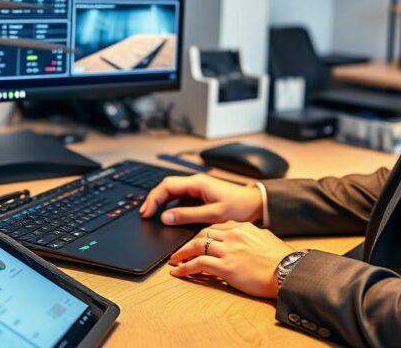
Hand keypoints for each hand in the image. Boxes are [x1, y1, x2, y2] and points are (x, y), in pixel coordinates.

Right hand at [139, 174, 262, 225]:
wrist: (256, 204)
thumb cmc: (239, 207)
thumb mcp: (212, 215)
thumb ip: (188, 216)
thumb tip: (165, 217)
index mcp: (197, 183)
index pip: (167, 186)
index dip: (153, 199)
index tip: (146, 212)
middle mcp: (195, 182)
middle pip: (167, 187)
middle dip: (153, 199)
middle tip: (144, 215)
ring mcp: (198, 188)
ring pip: (173, 191)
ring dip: (161, 202)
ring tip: (151, 215)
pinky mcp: (201, 194)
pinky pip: (180, 197)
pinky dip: (170, 204)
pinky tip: (167, 214)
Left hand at [168, 221, 296, 298]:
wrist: (288, 270)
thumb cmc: (281, 259)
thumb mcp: (266, 239)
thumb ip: (253, 235)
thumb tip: (249, 237)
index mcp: (242, 227)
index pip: (216, 226)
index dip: (203, 234)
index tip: (197, 240)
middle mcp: (233, 235)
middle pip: (203, 234)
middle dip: (189, 242)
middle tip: (180, 250)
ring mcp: (228, 250)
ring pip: (197, 246)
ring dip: (182, 254)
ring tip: (174, 260)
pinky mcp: (225, 267)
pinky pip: (198, 264)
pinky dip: (185, 268)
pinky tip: (178, 272)